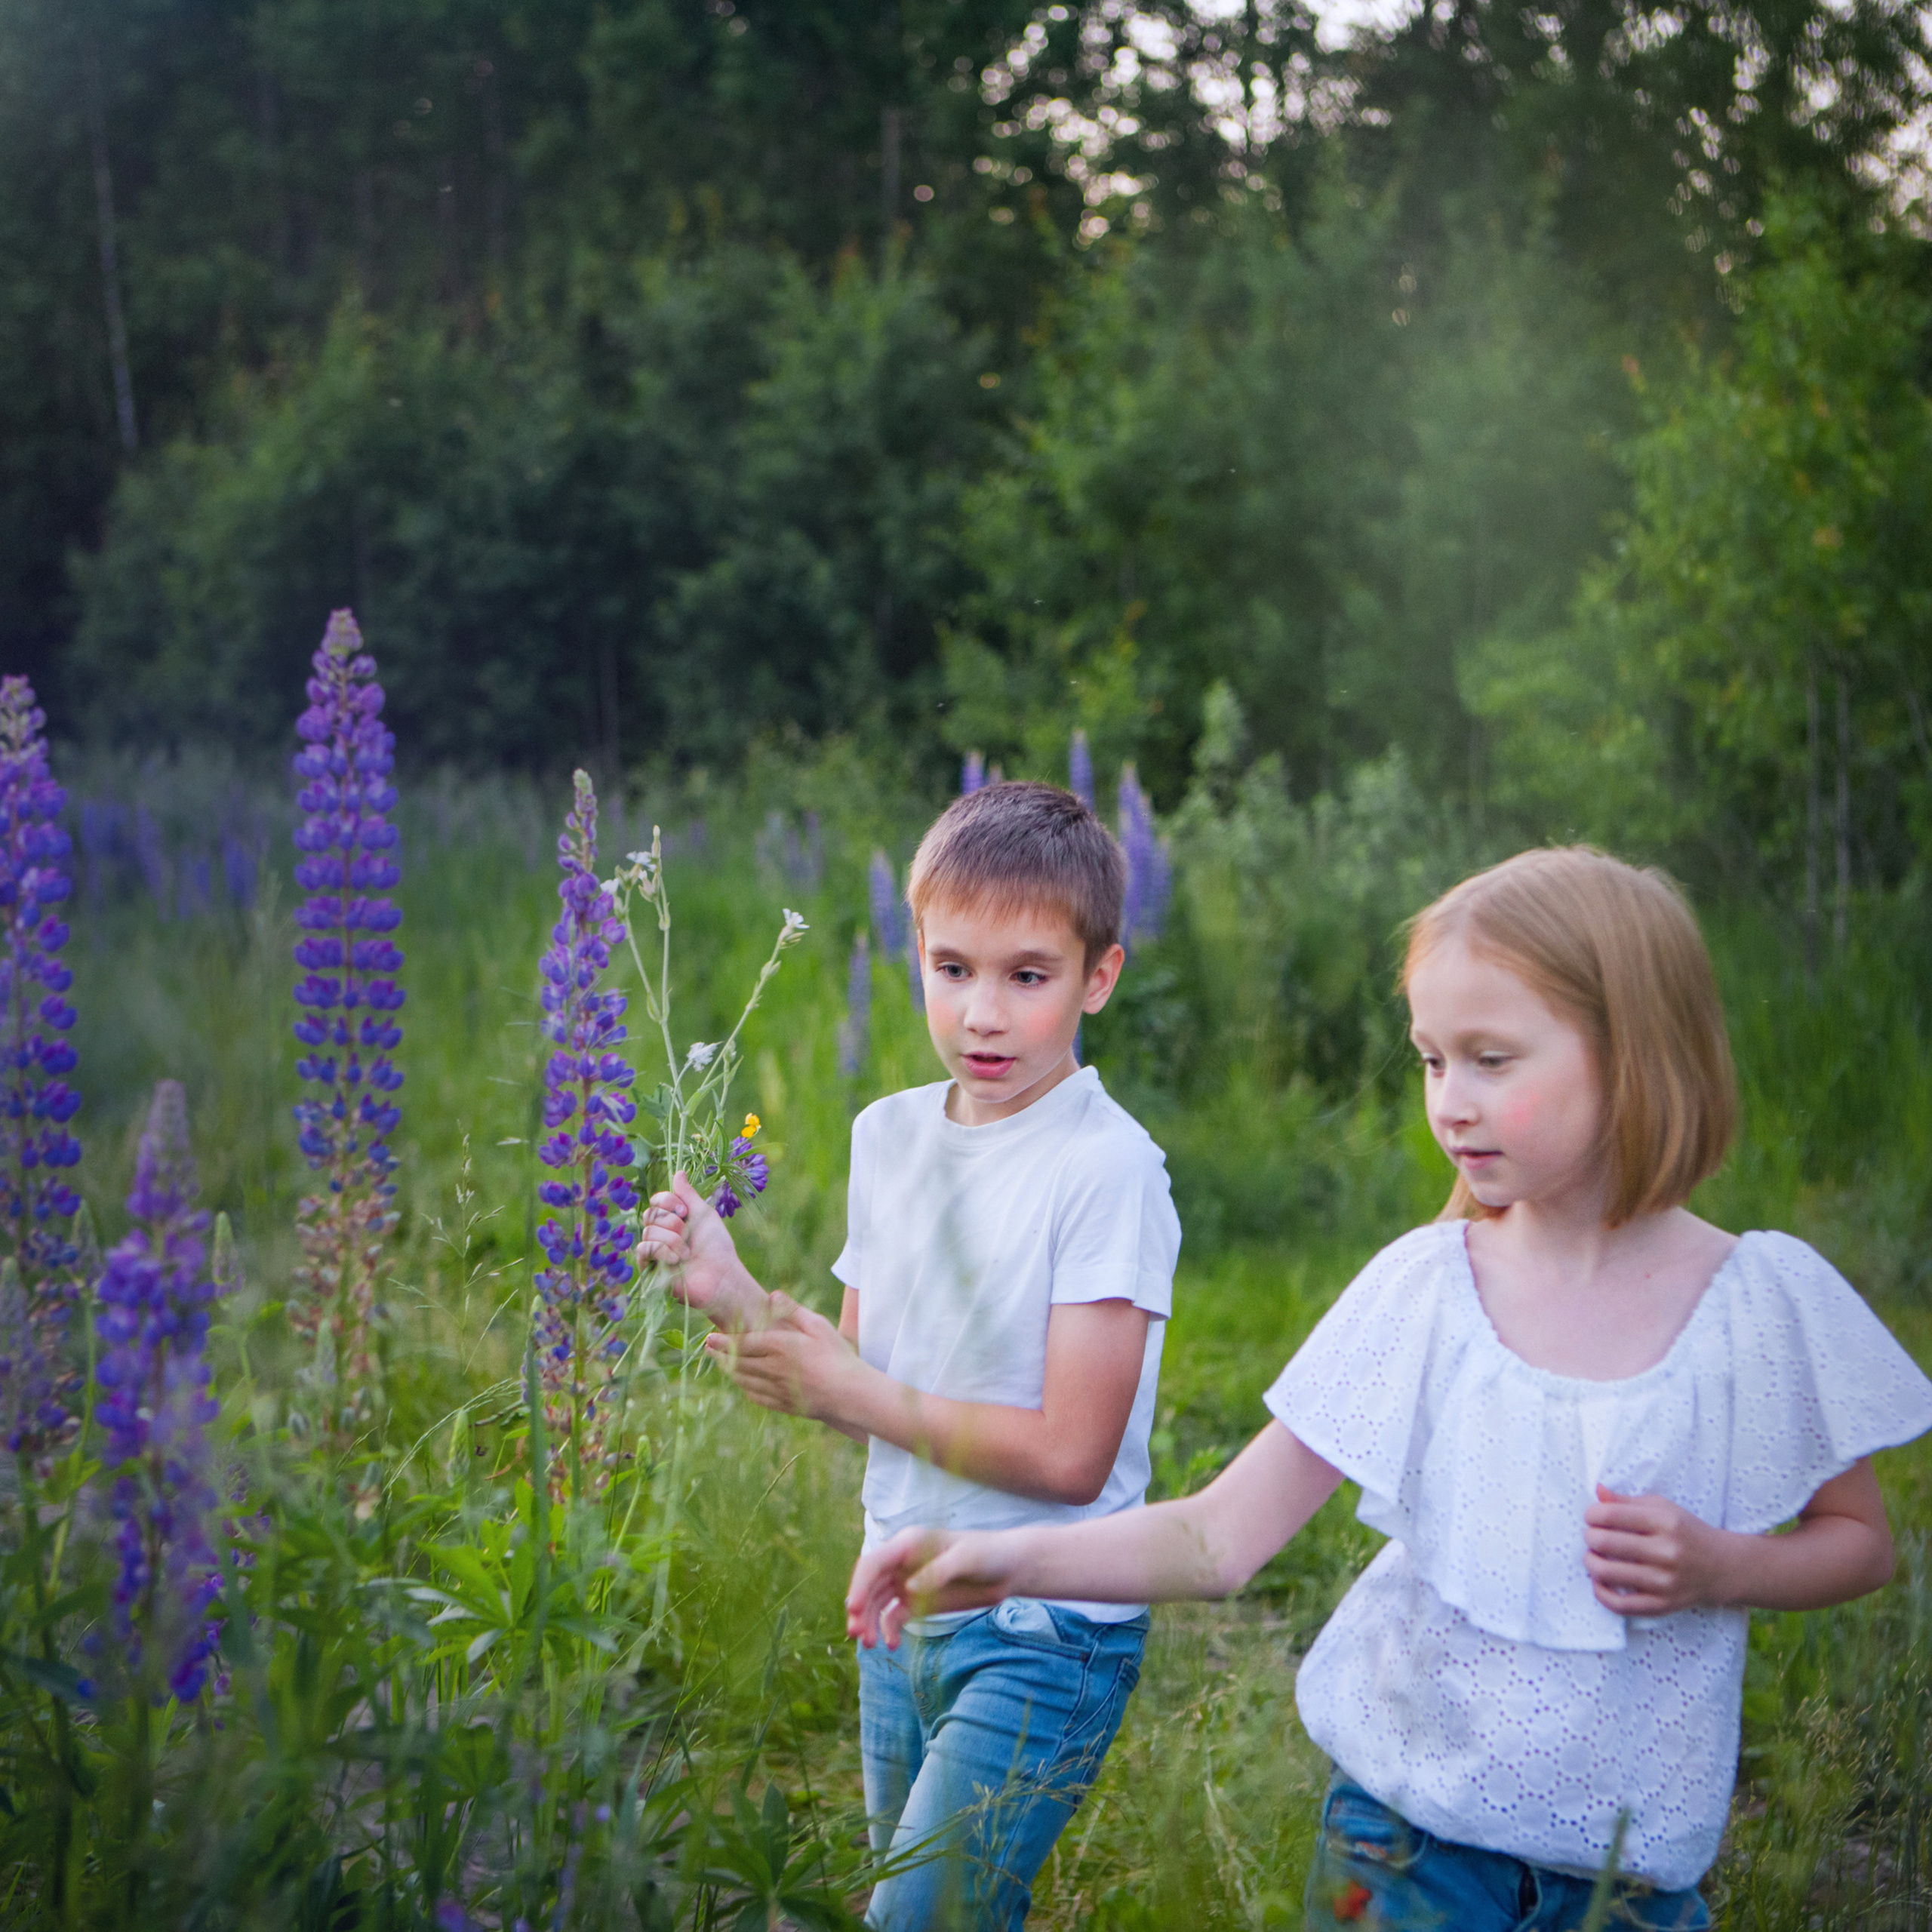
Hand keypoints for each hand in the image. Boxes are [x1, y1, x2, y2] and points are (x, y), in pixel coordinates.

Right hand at [635, 1173, 764, 1330]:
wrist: (720, 1275)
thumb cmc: (717, 1246)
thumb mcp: (704, 1214)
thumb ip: (688, 1194)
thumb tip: (678, 1172)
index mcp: (674, 1219)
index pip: (656, 1200)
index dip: (667, 1201)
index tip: (684, 1210)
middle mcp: (663, 1233)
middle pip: (650, 1214)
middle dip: (671, 1222)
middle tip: (687, 1233)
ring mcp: (655, 1251)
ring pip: (648, 1231)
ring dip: (672, 1240)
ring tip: (687, 1253)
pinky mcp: (650, 1268)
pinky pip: (644, 1249)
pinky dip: (662, 1251)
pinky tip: (676, 1260)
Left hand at [704, 1292, 859, 1418]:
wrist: (849, 1393)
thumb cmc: (837, 1355)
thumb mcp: (818, 1325)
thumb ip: (793, 1310)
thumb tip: (772, 1295)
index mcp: (779, 1347)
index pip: (742, 1343)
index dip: (723, 1341)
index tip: (710, 1338)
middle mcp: (772, 1369)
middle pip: (737, 1363)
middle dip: (720, 1355)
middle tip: (709, 1349)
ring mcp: (776, 1389)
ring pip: (743, 1381)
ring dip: (729, 1371)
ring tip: (721, 1363)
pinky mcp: (782, 1404)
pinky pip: (755, 1396)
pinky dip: (745, 1388)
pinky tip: (744, 1383)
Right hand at [845, 1527, 1013, 1649]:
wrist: (1008, 1569)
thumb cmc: (988, 1554)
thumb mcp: (965, 1559)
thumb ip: (937, 1572)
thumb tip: (907, 1590)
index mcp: (908, 1544)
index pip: (874, 1563)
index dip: (860, 1584)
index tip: (853, 1609)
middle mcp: (902, 1562)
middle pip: (870, 1585)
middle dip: (859, 1608)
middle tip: (856, 1634)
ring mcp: (908, 1582)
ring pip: (877, 1602)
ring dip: (869, 1622)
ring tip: (869, 1645)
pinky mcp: (918, 1601)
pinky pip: (894, 1616)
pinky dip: (888, 1630)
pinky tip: (892, 1645)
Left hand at [1583, 1485, 1733, 1613]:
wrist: (1722, 1567)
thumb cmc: (1686, 1532)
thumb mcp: (1662, 1508)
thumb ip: (1627, 1501)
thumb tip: (1598, 1491)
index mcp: (1665, 1522)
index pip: (1611, 1515)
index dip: (1592, 1514)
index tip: (1591, 1517)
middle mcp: (1666, 1552)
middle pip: (1605, 1542)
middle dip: (1589, 1537)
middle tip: (1592, 1537)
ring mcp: (1664, 1582)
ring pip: (1607, 1573)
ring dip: (1590, 1562)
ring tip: (1592, 1557)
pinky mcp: (1663, 1605)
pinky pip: (1620, 1605)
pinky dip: (1601, 1593)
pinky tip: (1599, 1582)